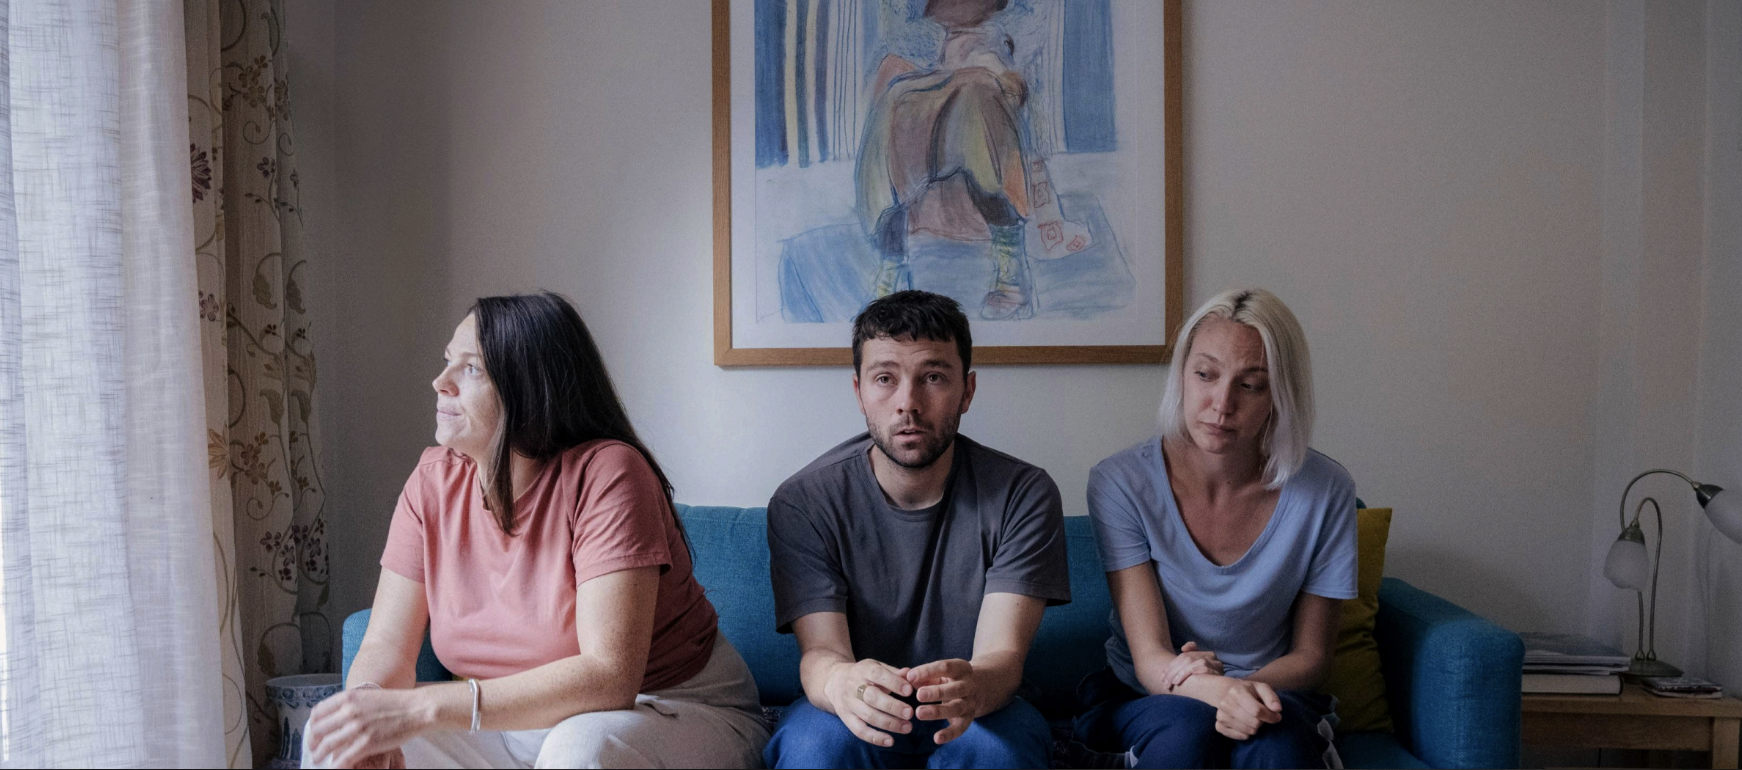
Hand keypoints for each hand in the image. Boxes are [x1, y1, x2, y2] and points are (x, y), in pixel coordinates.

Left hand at [306, 688, 432, 767]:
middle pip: (319, 730)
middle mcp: (349, 712)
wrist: (417, 709)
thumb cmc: (397, 703)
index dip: (313, 724)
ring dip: (319, 755)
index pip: (318, 712)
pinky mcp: (366, 744)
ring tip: (318, 758)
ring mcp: (357, 728)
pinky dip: (335, 765)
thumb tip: (339, 717)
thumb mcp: (369, 696)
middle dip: (313, 742)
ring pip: (327, 746)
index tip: (315, 730)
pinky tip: (335, 766)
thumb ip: (352, 704)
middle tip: (314, 747)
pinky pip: (342, 758)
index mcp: (348, 697)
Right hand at [824, 659, 913, 746]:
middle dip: (892, 706)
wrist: (835, 682)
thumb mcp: (877, 667)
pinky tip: (890, 741)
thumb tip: (912, 675)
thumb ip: (894, 673)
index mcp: (864, 670)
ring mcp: (849, 704)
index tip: (909, 690)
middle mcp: (854, 686)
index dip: (894, 683)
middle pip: (872, 697)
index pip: (878, 675)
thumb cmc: (864, 675)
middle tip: (910, 713)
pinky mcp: (847, 719)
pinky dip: (875, 738)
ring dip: (889, 723)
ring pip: (868, 716)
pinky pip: (860, 731)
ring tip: (907, 727)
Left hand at [907, 659, 987, 744]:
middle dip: (936, 692)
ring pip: (956, 708)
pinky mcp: (969, 718)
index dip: (928, 671)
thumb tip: (905, 678)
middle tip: (919, 695)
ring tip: (919, 713)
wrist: (982, 687)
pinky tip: (936, 738)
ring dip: (938, 711)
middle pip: (955, 689)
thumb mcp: (941, 673)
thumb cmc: (951, 678)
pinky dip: (949, 734)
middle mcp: (969, 685)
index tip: (910, 676)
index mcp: (962, 668)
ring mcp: (970, 703)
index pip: (945, 667)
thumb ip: (924, 675)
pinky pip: (960, 728)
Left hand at [1162, 641, 1223, 691]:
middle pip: (1187, 659)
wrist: (1222, 693)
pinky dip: (1193, 672)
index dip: (1171, 665)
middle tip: (1165, 682)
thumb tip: (1184, 648)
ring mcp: (1216, 664)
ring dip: (1181, 673)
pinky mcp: (1218, 673)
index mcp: (1206, 654)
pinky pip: (1204, 668)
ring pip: (1193, 662)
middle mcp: (1212, 657)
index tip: (1162, 676)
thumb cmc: (1204, 681)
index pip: (1184, 656)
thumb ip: (1190, 656)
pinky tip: (1185, 678)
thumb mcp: (1194, 669)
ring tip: (1173, 683)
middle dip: (1173, 671)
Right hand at [1214, 678, 1282, 739]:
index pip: (1257, 711)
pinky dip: (1245, 734)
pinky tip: (1245, 726)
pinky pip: (1237, 736)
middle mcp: (1225, 703)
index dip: (1271, 716)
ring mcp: (1221, 715)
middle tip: (1261, 716)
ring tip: (1252, 719)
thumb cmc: (1250, 691)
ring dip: (1254, 728)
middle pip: (1253, 723)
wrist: (1229, 692)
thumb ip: (1271, 697)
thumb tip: (1277, 709)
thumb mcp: (1262, 688)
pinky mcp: (1219, 725)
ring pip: (1247, 731)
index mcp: (1236, 692)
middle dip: (1262, 722)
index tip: (1276, 716)